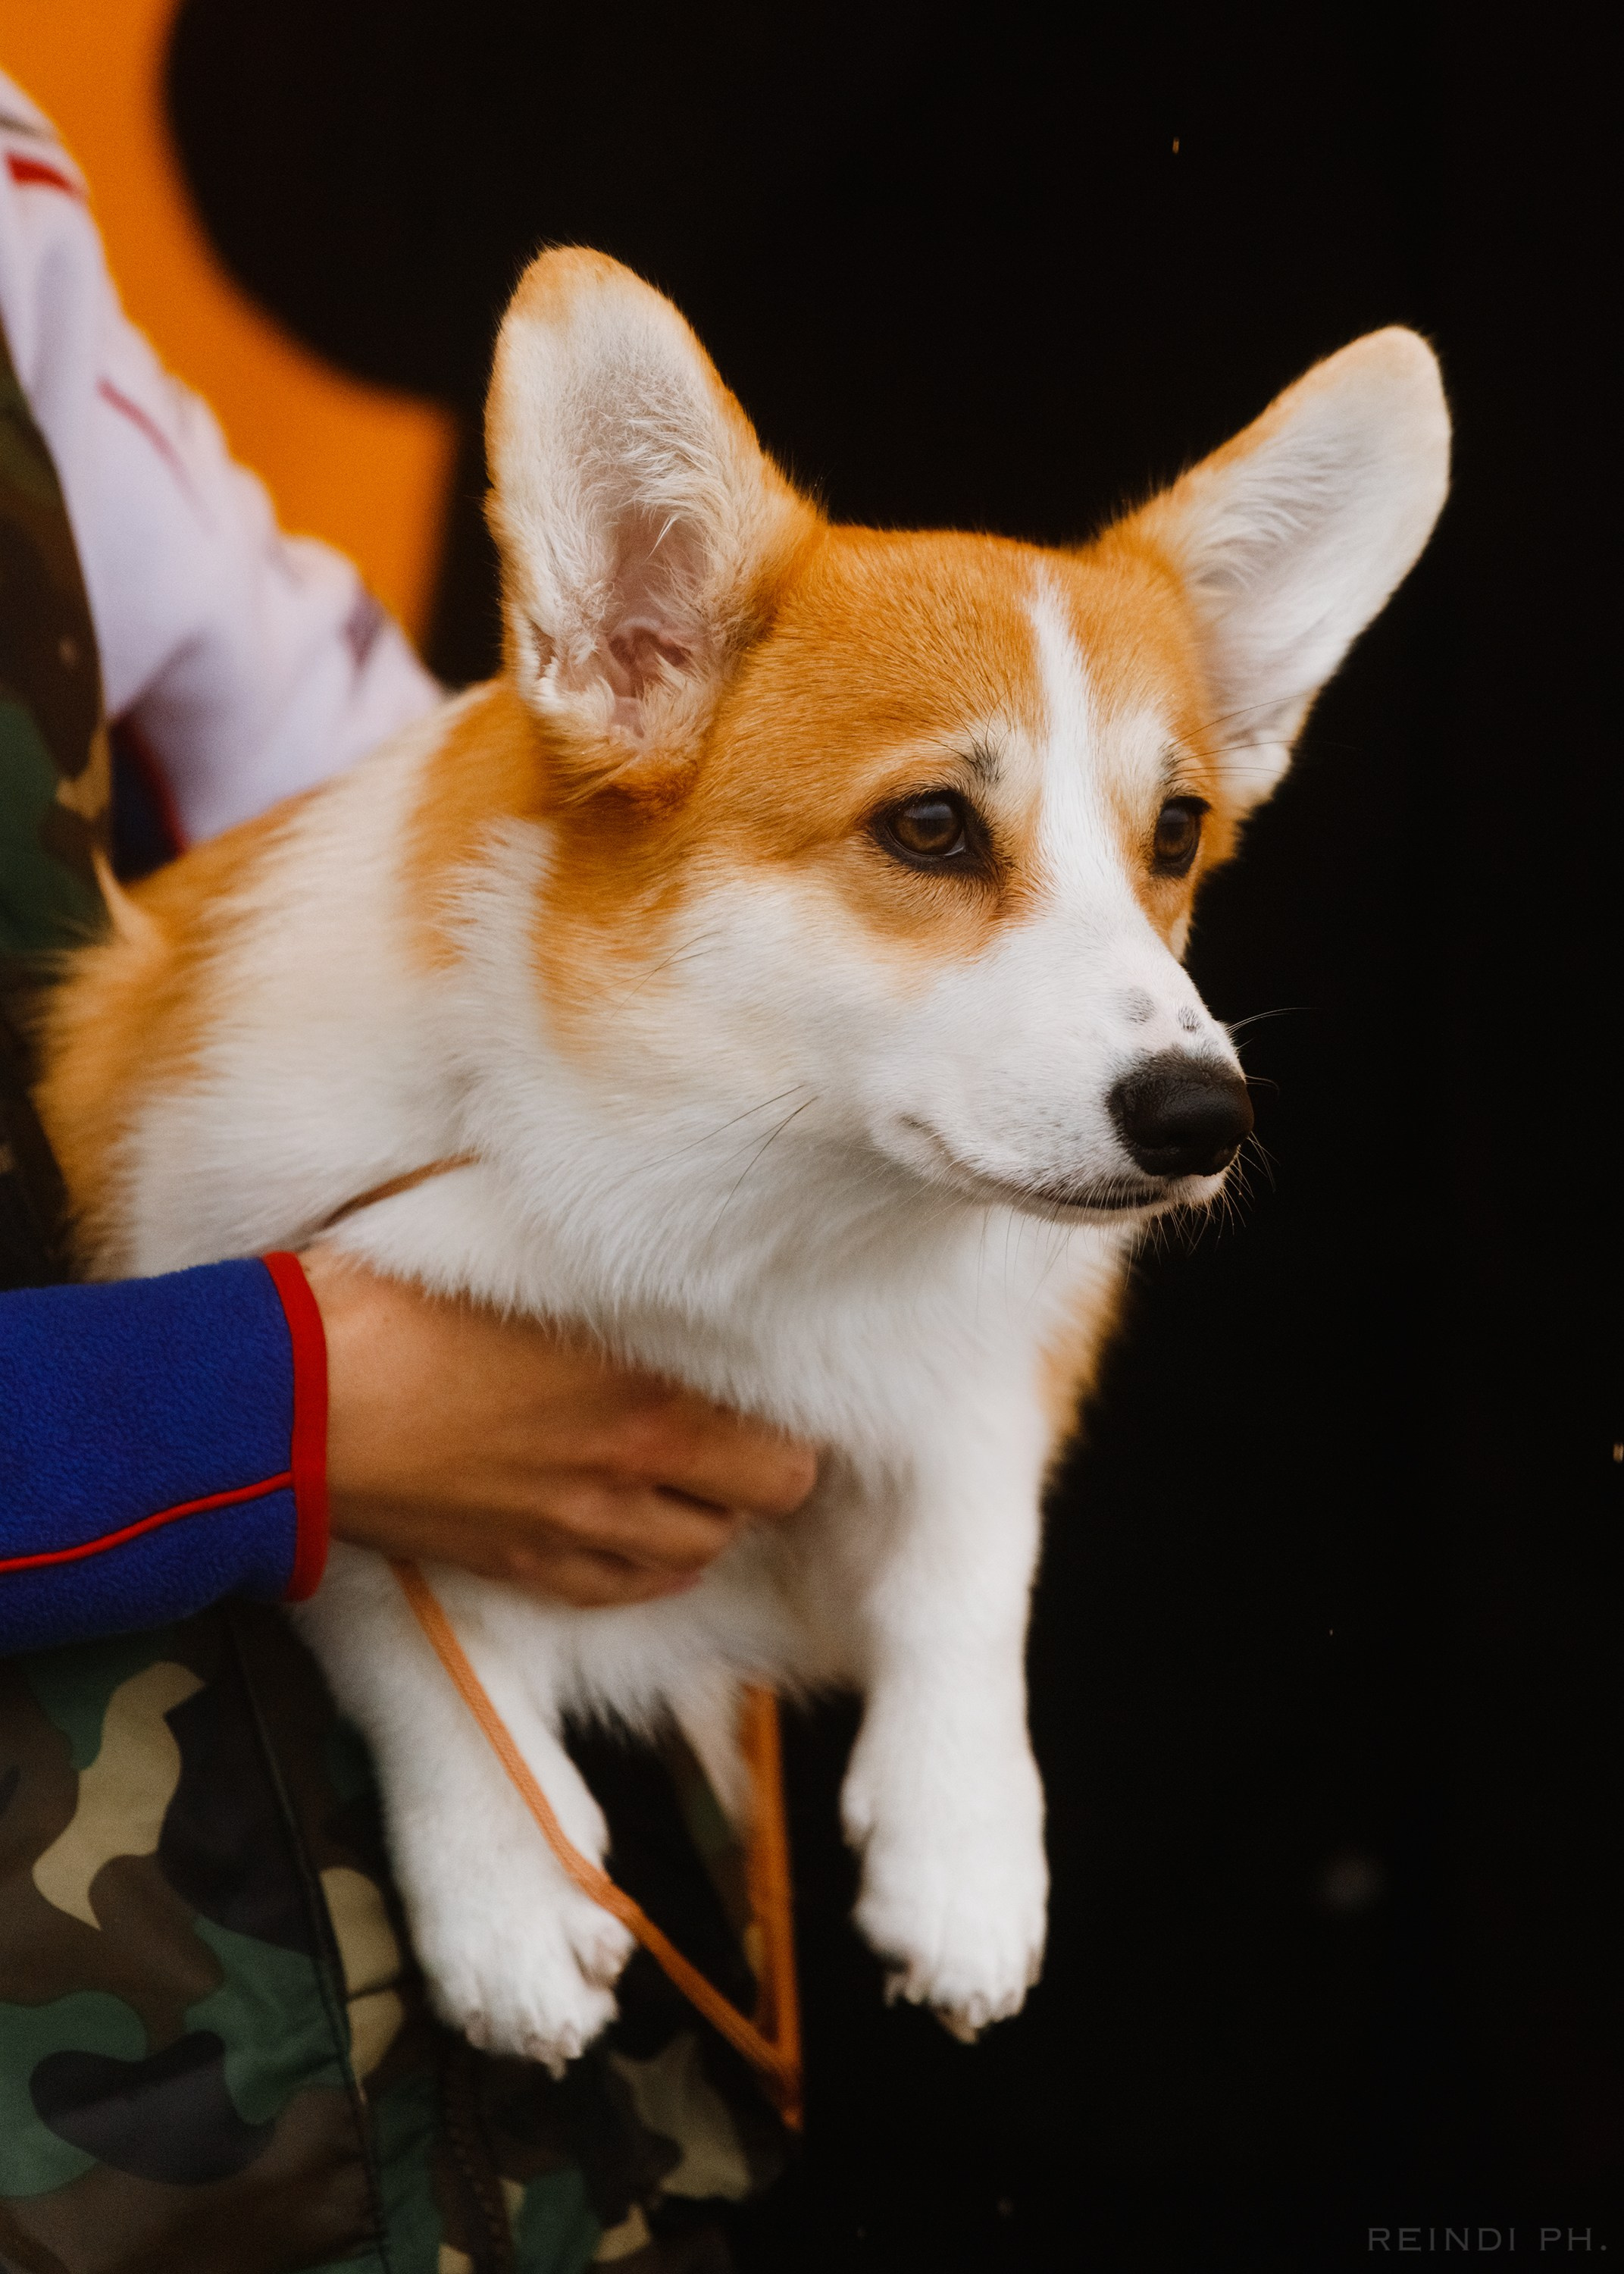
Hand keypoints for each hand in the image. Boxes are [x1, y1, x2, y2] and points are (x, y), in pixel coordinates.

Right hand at [298, 1248, 815, 1604]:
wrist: (290, 1398)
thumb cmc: (395, 1301)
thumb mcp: (515, 1245)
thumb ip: (595, 1248)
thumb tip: (634, 1193)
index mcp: (647, 1398)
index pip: (787, 1455)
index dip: (790, 1430)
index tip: (772, 1395)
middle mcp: (627, 1476)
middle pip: (758, 1510)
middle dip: (762, 1476)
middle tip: (739, 1434)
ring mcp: (571, 1531)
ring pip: (695, 1556)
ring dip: (704, 1518)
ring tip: (685, 1475)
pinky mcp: (515, 1565)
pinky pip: (619, 1591)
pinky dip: (643, 1567)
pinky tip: (635, 1533)